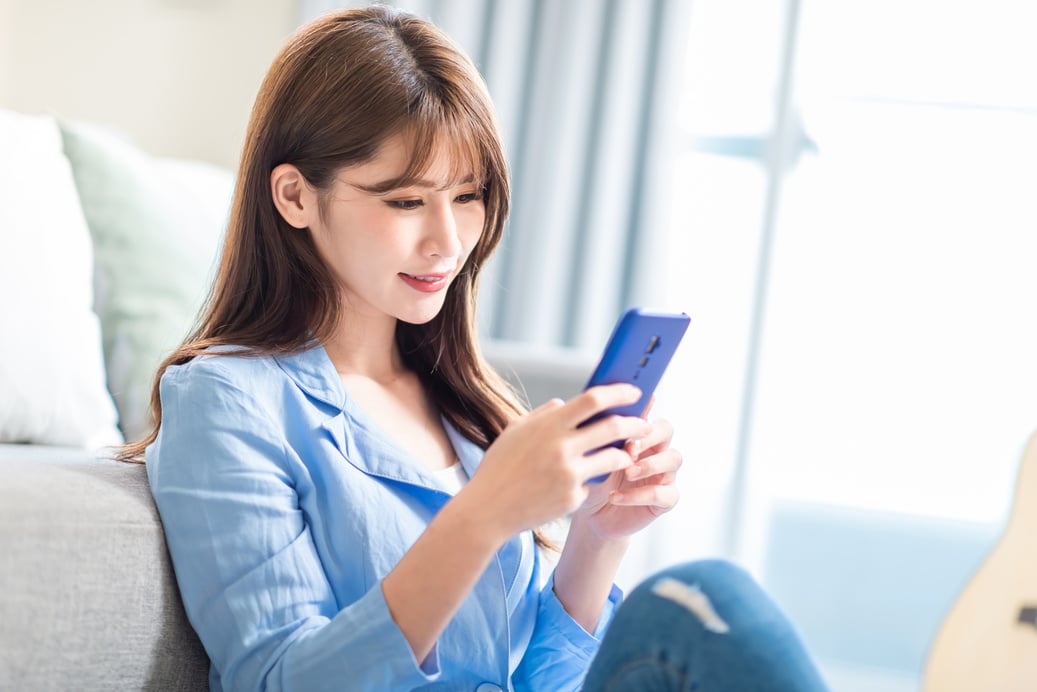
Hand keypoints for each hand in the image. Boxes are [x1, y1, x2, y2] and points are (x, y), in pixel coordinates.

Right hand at [462, 384, 650, 538]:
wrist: (488, 510)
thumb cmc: (498, 468)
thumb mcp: (515, 431)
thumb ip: (542, 415)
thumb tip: (564, 402)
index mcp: (549, 425)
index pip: (594, 400)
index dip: (619, 393)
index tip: (634, 393)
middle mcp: (562, 448)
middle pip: (614, 427)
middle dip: (635, 424)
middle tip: (644, 425)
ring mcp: (570, 475)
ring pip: (614, 458)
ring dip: (625, 454)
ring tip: (626, 454)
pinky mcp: (573, 498)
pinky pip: (593, 484)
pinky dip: (592, 481)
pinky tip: (583, 483)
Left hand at [573, 409, 681, 540]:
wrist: (590, 516)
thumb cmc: (592, 480)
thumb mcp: (589, 456)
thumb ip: (591, 434)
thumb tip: (565, 403)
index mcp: (639, 435)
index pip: (647, 413)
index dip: (641, 417)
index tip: (624, 422)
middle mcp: (656, 451)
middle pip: (666, 430)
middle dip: (649, 437)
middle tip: (628, 448)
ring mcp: (664, 474)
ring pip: (674, 459)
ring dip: (650, 464)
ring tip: (627, 472)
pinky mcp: (665, 500)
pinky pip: (664, 493)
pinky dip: (639, 495)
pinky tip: (616, 496)